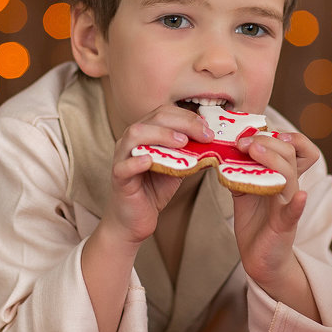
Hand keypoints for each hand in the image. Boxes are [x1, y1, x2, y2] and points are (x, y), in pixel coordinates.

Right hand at [103, 105, 213, 244]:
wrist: (134, 218)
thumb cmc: (154, 188)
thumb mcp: (178, 166)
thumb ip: (190, 152)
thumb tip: (213, 141)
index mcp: (145, 133)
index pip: (165, 113)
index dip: (189, 117)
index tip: (209, 130)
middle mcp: (131, 140)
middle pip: (154, 119)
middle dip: (183, 123)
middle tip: (204, 135)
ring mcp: (122, 157)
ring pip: (135, 135)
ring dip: (161, 135)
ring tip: (183, 142)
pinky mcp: (118, 178)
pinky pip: (124, 166)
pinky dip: (137, 161)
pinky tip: (150, 161)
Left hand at [231, 131, 321, 319]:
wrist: (259, 258)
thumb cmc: (254, 220)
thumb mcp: (244, 188)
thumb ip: (239, 168)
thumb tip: (222, 147)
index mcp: (282, 175)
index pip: (297, 146)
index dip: (283, 134)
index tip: (256, 132)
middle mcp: (289, 186)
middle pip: (291, 154)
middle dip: (267, 141)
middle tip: (243, 142)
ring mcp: (288, 205)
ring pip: (290, 176)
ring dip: (274, 159)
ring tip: (253, 150)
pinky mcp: (285, 225)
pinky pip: (294, 211)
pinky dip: (298, 203)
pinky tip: (300, 196)